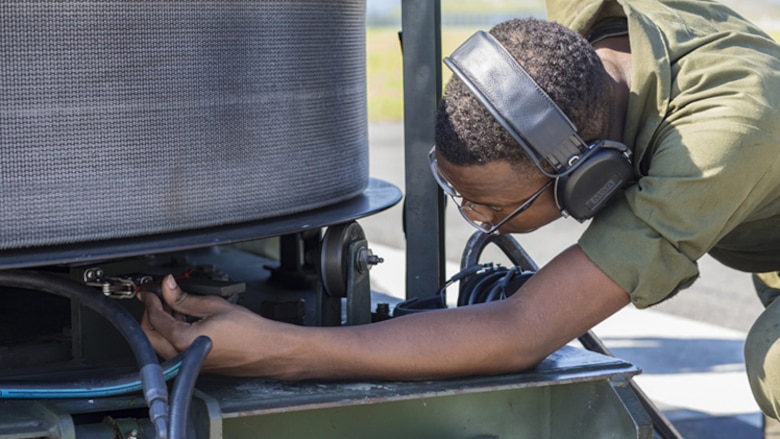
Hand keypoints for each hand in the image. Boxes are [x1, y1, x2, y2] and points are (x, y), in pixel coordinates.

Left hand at [138, 275, 282, 375]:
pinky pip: (173, 350)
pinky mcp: (196, 365)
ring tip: (174, 306)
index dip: (151, 301)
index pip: (155, 318)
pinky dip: (172, 334)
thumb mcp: (215, 306)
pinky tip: (185, 320)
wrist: (267, 349)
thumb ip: (185, 298)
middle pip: (150, 336)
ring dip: (161, 325)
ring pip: (160, 344)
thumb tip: (168, 288)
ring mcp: (188, 363)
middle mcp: (182, 356)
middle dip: (151, 315)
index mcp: (184, 340)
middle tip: (158, 298)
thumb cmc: (249, 332)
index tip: (151, 291)